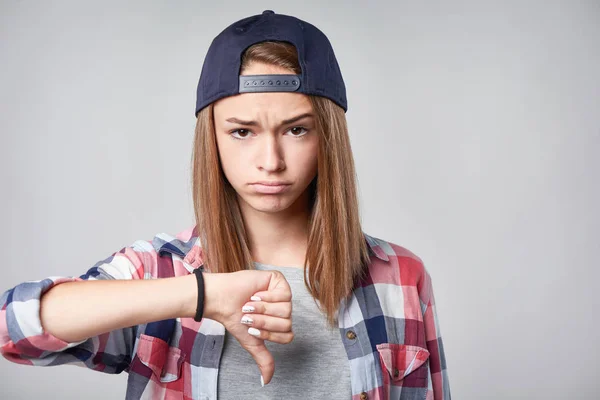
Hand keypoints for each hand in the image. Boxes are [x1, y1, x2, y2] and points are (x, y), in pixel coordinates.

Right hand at [203, 270, 292, 384]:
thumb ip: (263, 359)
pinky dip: (266, 297)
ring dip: (263, 309)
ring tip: (250, 303)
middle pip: (287, 323)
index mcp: (279, 323)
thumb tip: (266, 382)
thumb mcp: (251, 341)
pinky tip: (255, 294)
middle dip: (264, 322)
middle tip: (248, 315)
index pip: (288, 336)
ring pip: (286, 309)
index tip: (251, 329)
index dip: (268, 334)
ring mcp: (282, 294)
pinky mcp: (279, 281)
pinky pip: (283, 295)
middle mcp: (283, 309)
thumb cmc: (235, 318)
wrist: (222, 300)